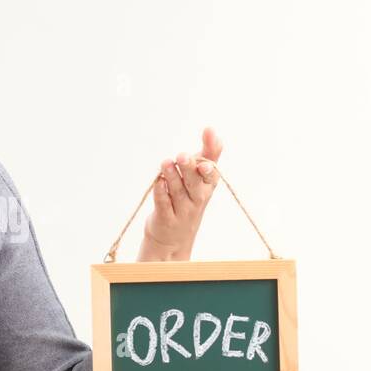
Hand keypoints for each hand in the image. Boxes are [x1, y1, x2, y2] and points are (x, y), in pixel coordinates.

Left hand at [136, 126, 223, 261]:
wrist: (173, 239)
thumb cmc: (187, 201)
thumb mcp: (199, 179)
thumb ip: (206, 155)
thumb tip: (212, 130)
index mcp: (206, 187)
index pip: (212, 172)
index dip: (210, 157)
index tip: (208, 143)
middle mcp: (197, 199)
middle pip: (195, 183)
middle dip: (189, 169)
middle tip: (182, 156)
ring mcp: (182, 210)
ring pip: (178, 192)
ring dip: (172, 177)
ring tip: (166, 163)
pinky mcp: (166, 219)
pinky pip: (164, 204)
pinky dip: (161, 193)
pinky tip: (158, 182)